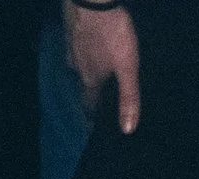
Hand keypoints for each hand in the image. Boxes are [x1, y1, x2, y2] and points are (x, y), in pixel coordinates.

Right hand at [64, 1, 142, 132]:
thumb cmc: (113, 33)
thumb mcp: (127, 66)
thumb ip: (128, 97)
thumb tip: (128, 130)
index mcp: (90, 79)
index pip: (89, 103)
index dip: (93, 113)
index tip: (95, 121)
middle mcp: (77, 67)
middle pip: (83, 83)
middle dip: (90, 89)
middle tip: (99, 91)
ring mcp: (71, 46)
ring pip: (77, 63)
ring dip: (85, 68)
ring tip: (94, 67)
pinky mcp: (69, 28)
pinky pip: (75, 45)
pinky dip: (81, 48)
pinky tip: (87, 42)